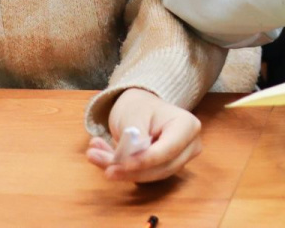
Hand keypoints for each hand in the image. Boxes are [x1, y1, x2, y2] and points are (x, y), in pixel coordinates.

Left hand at [85, 89, 201, 182]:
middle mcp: (190, 145)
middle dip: (128, 170)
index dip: (142, 161)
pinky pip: (144, 176)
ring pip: (151, 176)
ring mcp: (180, 159)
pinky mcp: (166, 169)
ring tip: (94, 155)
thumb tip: (130, 159)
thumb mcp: (135, 115)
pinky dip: (122, 171)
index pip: (167, 150)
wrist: (142, 108)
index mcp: (187, 126)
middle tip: (99, 163)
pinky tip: (103, 158)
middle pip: (161, 168)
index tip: (116, 165)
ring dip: (122, 171)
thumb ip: (135, 137)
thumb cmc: (140, 107)